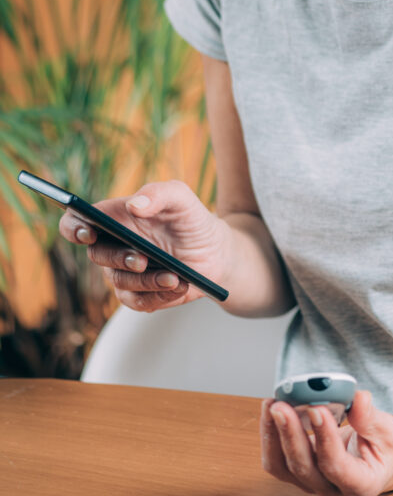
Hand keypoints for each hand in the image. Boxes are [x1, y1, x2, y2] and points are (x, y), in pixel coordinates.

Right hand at [59, 179, 230, 311]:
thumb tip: (134, 206)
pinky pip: (138, 302)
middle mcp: (113, 245)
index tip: (88, 233)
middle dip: (119, 258)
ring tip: (175, 277)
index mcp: (115, 218)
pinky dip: (159, 296)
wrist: (215, 251)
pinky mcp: (140, 294)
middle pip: (96, 255)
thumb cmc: (191, 219)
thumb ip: (158, 193)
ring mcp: (124, 272)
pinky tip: (179, 286)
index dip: (73, 227)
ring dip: (147, 281)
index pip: (77, 222)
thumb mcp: (181, 198)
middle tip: (142, 259)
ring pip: (121, 282)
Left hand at [260, 390, 392, 495]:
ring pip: (283, 467)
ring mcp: (314, 483)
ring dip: (274, 436)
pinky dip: (271, 435)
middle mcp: (333, 489)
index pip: (336, 466)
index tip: (317, 409)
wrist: (386, 457)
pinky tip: (271, 411)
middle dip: (290, 435)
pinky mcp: (300, 471)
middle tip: (282, 405)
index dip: (324, 439)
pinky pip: (277, 460)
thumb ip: (371, 418)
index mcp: (361, 484)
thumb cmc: (389, 447)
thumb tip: (357, 399)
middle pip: (303, 468)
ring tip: (272, 404)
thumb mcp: (390, 431)